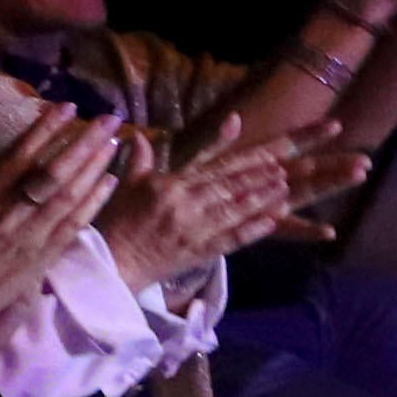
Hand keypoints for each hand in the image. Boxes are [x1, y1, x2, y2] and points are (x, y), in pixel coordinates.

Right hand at [0, 106, 123, 377]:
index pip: (23, 152)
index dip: (47, 128)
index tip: (69, 107)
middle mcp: (14, 209)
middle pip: (57, 169)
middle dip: (85, 142)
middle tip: (110, 119)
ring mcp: (33, 233)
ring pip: (72, 193)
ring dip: (96, 166)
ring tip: (114, 143)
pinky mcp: (46, 254)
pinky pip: (76, 223)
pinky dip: (94, 201)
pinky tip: (109, 183)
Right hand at [97, 124, 306, 282]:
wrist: (112, 262)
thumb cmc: (118, 221)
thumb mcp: (128, 185)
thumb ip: (141, 159)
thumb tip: (140, 134)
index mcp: (169, 185)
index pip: (213, 169)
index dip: (241, 163)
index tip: (266, 156)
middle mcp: (184, 204)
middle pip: (228, 187)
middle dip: (258, 178)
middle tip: (284, 169)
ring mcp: (193, 229)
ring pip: (233, 211)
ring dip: (260, 200)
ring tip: (283, 190)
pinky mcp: (197, 252)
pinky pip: (229, 240)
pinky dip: (250, 231)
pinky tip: (270, 222)